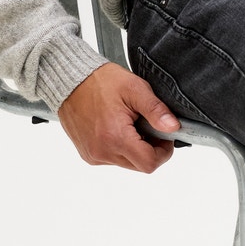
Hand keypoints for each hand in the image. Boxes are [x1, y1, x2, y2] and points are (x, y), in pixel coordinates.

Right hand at [58, 62, 180, 171]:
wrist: (71, 80)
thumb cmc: (101, 82)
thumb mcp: (135, 89)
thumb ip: (156, 110)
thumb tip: (173, 127)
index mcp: (115, 138)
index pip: (149, 163)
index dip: (163, 151)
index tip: (163, 135)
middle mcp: (102, 152)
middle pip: (139, 165)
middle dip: (150, 149)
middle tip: (146, 126)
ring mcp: (93, 155)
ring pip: (127, 163)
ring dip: (134, 148)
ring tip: (129, 124)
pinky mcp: (87, 154)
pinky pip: (112, 159)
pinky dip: (120, 148)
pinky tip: (116, 128)